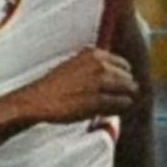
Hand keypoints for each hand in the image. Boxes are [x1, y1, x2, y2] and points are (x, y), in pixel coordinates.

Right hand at [20, 47, 138, 124]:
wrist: (38, 100)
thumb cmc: (55, 85)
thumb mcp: (75, 64)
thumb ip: (94, 64)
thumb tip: (114, 73)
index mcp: (94, 54)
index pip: (124, 64)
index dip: (122, 77)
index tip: (116, 87)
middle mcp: (99, 65)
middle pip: (128, 78)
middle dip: (124, 89)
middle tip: (115, 99)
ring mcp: (99, 82)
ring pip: (128, 91)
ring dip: (123, 100)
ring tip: (112, 107)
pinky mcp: (98, 99)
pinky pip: (120, 104)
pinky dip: (118, 109)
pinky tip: (108, 113)